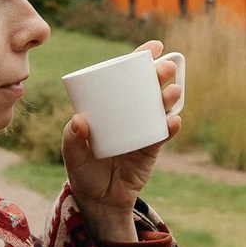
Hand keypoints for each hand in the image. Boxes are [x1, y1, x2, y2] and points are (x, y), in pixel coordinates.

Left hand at [62, 41, 181, 242]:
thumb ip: (72, 139)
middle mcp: (130, 113)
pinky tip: (173, 121)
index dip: (141, 59)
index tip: (153, 47)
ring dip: (170, 97)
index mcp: (111, 105)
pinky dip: (170, 127)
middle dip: (161, 74)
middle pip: (149, 87)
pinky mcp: (152, 149)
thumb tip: (79, 121)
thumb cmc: (83, 171)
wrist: (99, 200)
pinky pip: (163, 134)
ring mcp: (143, 129)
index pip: (127, 77)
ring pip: (160, 108)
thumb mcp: (72, 155)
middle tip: (165, 68)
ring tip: (173, 91)